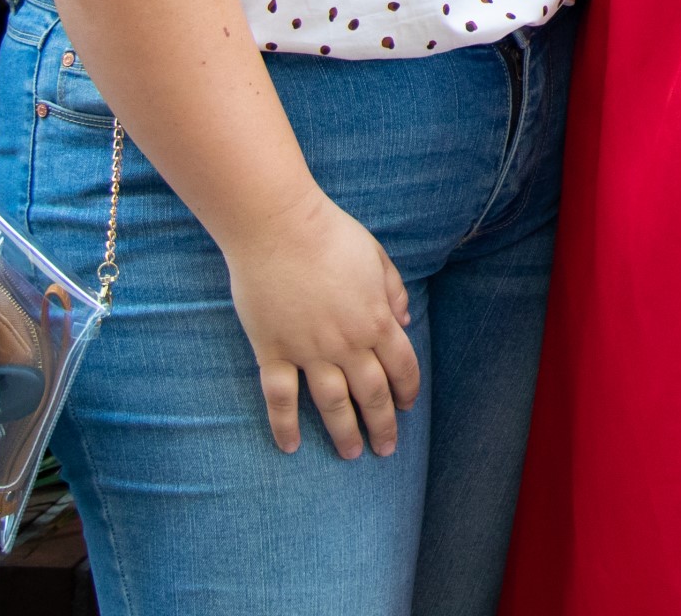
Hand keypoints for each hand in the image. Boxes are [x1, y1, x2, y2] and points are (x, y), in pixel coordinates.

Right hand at [217, 188, 422, 456]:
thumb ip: (393, 291)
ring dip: (344, 433)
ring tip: (350, 454)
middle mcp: (348, 343)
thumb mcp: (377, 255)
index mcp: (377, 320)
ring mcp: (310, 351)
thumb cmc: (329, 233)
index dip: (407, 391)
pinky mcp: (274, 351)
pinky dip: (285, 425)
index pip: (402, 368)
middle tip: (385, 449)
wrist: (278, 226)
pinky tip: (291, 446)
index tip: (406, 407)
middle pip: (372, 395)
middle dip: (383, 426)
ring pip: (333, 404)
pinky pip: (281, 398)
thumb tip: (404, 323)